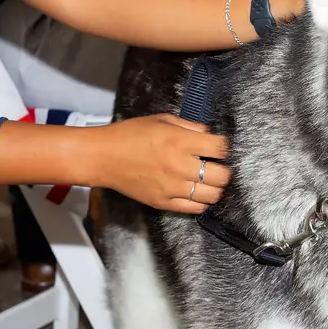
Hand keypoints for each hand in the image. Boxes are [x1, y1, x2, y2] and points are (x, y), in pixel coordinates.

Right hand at [93, 114, 230, 212]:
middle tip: (217, 166)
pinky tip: (196, 192)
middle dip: (224, 170)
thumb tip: (208, 134)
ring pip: (212, 195)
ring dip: (215, 188)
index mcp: (179, 141)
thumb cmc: (129, 134)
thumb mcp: (161, 120)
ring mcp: (172, 187)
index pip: (220, 148)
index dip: (223, 147)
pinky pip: (194, 208)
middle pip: (222, 176)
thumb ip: (188, 126)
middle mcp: (179, 165)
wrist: (103, 157)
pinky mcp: (163, 202)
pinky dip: (201, 201)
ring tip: (208, 181)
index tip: (218, 147)